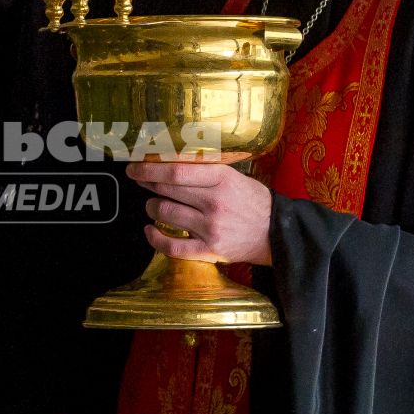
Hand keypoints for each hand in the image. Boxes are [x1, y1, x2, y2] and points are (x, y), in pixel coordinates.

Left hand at [127, 161, 273, 265]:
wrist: (277, 234)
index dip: (150, 169)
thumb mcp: (235, 177)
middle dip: (147, 184)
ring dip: (152, 207)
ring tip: (153, 205)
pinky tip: (150, 231)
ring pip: (165, 214)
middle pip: (167, 189)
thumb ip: (206, 171)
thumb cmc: (253, 203)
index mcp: (222, 179)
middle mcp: (215, 202)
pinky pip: (172, 246)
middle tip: (140, 181)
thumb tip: (171, 163)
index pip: (177, 171)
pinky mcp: (209, 250)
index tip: (136, 167)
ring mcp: (211, 228)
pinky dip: (155, 238)